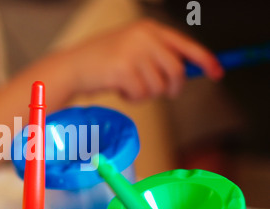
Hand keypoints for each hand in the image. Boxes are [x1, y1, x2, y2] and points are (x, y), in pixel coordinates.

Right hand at [66, 19, 223, 100]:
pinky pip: (142, 94)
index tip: (217, 73)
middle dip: (173, 88)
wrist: (73, 67)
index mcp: (148, 29)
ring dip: (147, 94)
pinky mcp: (124, 70)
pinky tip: (120, 90)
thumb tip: (187, 71)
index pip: (185, 44)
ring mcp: (133, 53)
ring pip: (159, 86)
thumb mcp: (133, 49)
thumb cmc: (103, 61)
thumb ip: (158, 56)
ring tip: (130, 87)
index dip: (205, 60)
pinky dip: (134, 98)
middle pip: (176, 70)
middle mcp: (144, 37)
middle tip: (166, 93)